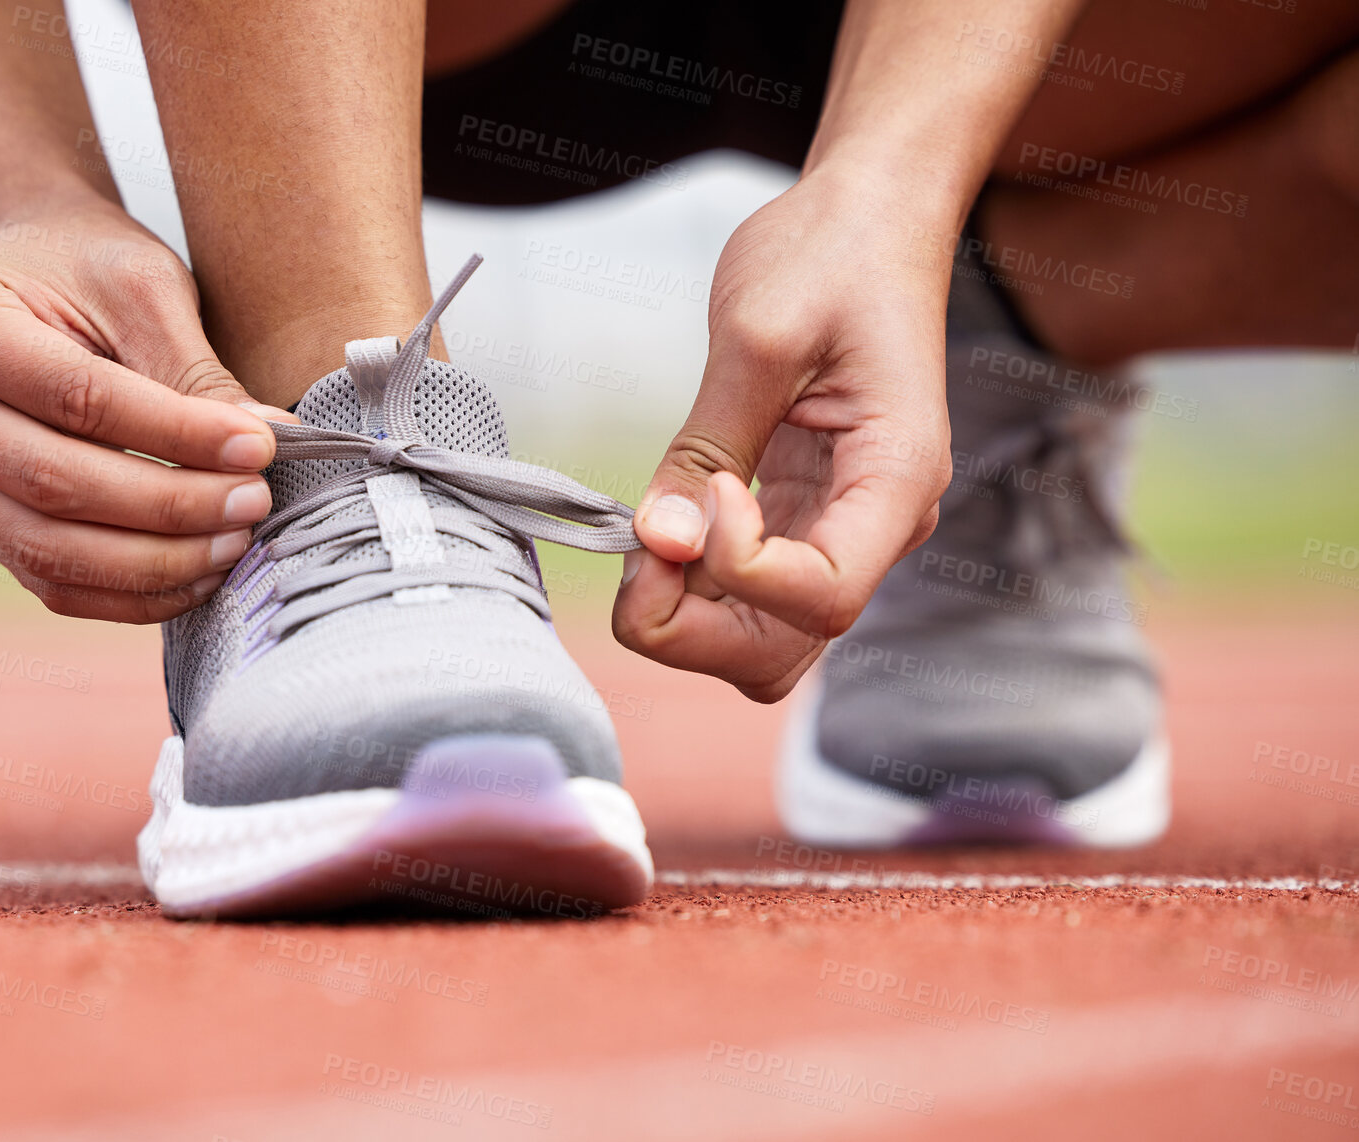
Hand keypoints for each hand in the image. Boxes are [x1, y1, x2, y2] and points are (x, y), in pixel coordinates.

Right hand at [0, 196, 293, 621]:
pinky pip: (50, 581)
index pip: (75, 398)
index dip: (174, 433)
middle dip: (168, 505)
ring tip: (236, 542)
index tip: (259, 447)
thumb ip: (193, 370)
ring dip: (153, 562)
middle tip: (255, 502)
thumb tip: (271, 443)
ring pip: (48, 549)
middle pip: (53, 483)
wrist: (30, 270)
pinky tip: (200, 574)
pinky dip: (129, 592)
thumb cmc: (86, 265)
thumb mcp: (142, 286)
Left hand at [612, 165, 953, 700]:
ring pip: (760, 643)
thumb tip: (657, 537)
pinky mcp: (805, 519)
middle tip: (639, 542)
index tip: (707, 485)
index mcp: (896, 480)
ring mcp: (843, 531)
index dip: (736, 569)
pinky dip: (691, 584)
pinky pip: (746, 596)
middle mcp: (881, 526)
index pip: (820, 598)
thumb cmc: (830, 254)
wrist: (872, 215)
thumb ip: (705, 444)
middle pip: (782, 648)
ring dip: (685, 615)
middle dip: (690, 625)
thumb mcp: (755, 335)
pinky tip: (662, 523)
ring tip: (647, 533)